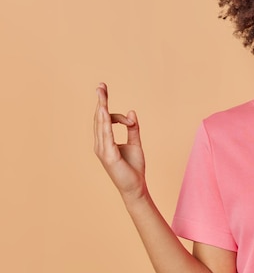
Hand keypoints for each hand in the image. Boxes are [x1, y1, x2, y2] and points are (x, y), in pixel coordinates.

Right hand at [93, 83, 145, 200]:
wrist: (136, 187)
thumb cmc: (133, 168)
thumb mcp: (135, 144)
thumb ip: (133, 128)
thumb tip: (131, 112)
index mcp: (105, 142)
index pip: (106, 121)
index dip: (115, 113)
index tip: (129, 117)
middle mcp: (100, 144)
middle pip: (99, 118)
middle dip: (101, 101)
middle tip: (101, 85)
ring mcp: (103, 150)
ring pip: (101, 124)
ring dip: (101, 108)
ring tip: (101, 94)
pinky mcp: (109, 155)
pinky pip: (106, 135)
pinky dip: (104, 122)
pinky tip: (104, 111)